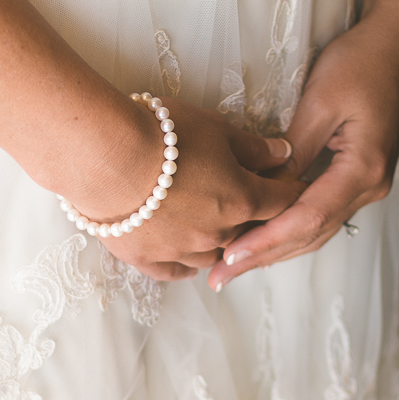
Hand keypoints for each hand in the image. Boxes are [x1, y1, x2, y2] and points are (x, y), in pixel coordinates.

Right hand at [65, 99, 302, 280]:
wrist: (105, 158)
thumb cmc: (162, 135)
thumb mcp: (215, 128)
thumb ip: (253, 147)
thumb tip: (284, 153)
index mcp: (241, 199)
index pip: (282, 200)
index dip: (289, 190)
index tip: (293, 185)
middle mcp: (217, 232)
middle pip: (247, 230)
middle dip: (249, 215)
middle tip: (241, 196)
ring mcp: (182, 250)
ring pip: (213, 255)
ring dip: (217, 241)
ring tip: (211, 226)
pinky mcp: (147, 258)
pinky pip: (174, 271)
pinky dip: (184, 264)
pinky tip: (185, 258)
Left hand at [206, 8, 398, 289]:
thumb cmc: (362, 60)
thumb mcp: (320, 100)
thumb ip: (293, 148)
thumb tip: (266, 186)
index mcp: (362, 170)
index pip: (306, 219)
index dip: (265, 241)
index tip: (228, 258)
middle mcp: (369, 186)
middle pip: (311, 234)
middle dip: (264, 256)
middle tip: (219, 275)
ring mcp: (366, 183)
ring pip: (316, 229)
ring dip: (275, 248)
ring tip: (232, 265)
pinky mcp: (358, 175)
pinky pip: (320, 211)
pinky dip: (289, 227)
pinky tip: (262, 236)